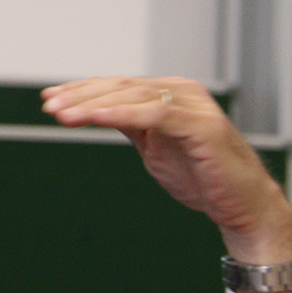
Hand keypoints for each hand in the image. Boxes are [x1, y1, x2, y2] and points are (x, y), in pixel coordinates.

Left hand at [41, 77, 291, 279]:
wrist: (242, 206)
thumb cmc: (203, 177)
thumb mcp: (155, 147)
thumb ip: (131, 126)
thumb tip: (95, 112)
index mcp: (169, 95)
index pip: (118, 86)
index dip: (82, 91)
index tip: (50, 100)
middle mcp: (182, 93)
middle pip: (122, 87)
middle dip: (81, 95)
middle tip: (49, 106)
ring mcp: (193, 107)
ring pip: (134, 96)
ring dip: (94, 104)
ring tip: (63, 115)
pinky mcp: (202, 126)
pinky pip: (154, 114)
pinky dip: (121, 114)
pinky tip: (95, 118)